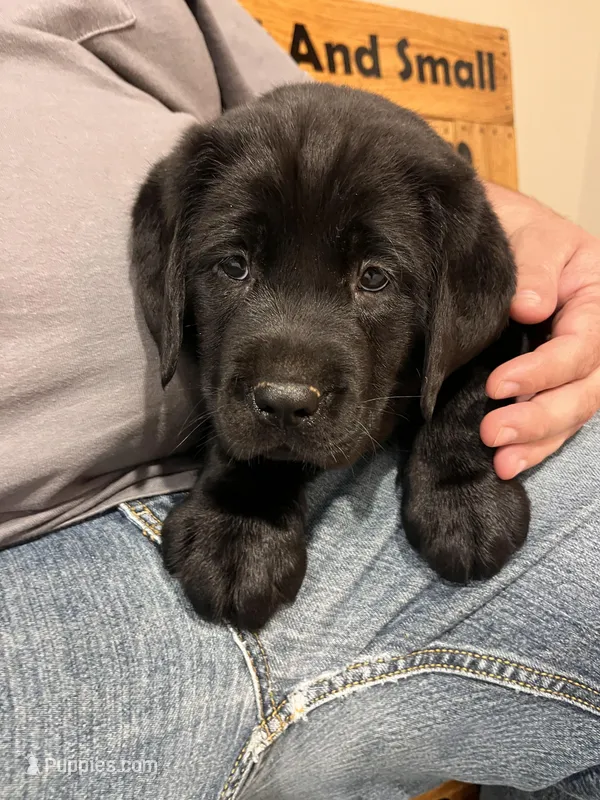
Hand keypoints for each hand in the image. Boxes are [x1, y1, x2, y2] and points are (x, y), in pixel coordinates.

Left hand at [480, 184, 599, 478]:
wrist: (499, 234)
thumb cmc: (517, 228)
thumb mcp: (529, 232)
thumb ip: (533, 266)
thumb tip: (532, 306)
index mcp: (597, 298)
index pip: (582, 347)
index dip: (543, 371)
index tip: (497, 384)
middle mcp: (594, 336)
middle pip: (585, 390)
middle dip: (541, 417)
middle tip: (493, 433)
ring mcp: (574, 364)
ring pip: (573, 412)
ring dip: (538, 441)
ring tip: (501, 462)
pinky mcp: (550, 382)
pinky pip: (555, 420)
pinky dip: (535, 444)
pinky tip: (509, 464)